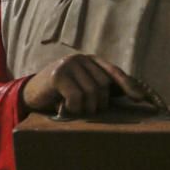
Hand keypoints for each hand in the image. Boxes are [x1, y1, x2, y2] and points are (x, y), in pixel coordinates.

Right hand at [21, 53, 146, 114]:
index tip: (141, 99)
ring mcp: (68, 64)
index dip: (128, 85)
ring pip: (91, 92)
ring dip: (84, 108)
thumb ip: (98, 88)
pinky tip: (63, 107)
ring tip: (72, 109)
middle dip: (98, 104)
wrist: (29, 95)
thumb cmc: (59, 95)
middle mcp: (80, 59)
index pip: (114, 72)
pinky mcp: (58, 74)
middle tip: (83, 110)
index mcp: (90, 61)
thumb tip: (131, 97)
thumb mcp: (80, 88)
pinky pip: (76, 97)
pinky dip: (72, 108)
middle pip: (103, 85)